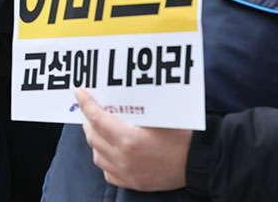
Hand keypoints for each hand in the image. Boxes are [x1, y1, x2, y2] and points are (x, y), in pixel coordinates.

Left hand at [75, 88, 190, 191]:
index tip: (80, 94)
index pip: (97, 118)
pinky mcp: (132, 183)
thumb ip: (135, 108)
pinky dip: (105, 159)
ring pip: (97, 155)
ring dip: (95, 140)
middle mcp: (123, 158)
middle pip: (93, 137)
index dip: (86, 104)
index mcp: (129, 139)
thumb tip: (116, 95)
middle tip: (91, 111)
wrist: (197, 163)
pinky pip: (108, 172)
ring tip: (99, 130)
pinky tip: (109, 150)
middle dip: (88, 121)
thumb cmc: (181, 137)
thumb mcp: (158, 117)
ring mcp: (126, 173)